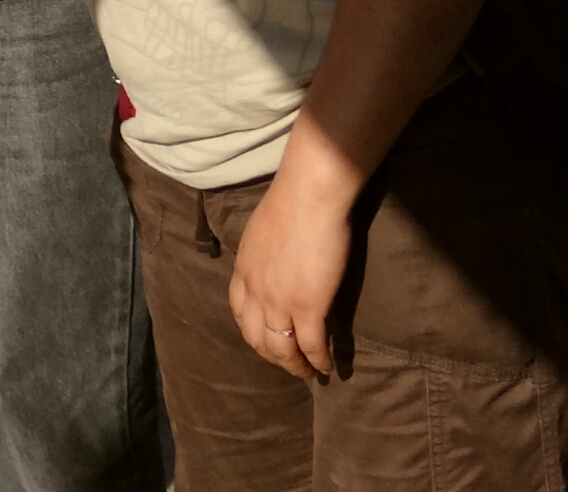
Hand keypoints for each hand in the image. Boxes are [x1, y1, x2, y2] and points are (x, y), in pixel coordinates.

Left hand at [229, 171, 352, 378]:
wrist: (309, 195)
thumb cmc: (291, 203)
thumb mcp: (261, 232)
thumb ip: (263, 254)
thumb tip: (274, 261)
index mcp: (243, 270)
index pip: (240, 313)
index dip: (253, 332)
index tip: (266, 340)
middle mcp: (255, 291)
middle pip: (256, 338)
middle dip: (272, 356)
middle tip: (289, 364)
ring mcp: (279, 302)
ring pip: (281, 349)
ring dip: (295, 366)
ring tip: (308, 373)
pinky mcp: (308, 307)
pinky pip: (311, 346)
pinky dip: (318, 361)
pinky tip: (327, 366)